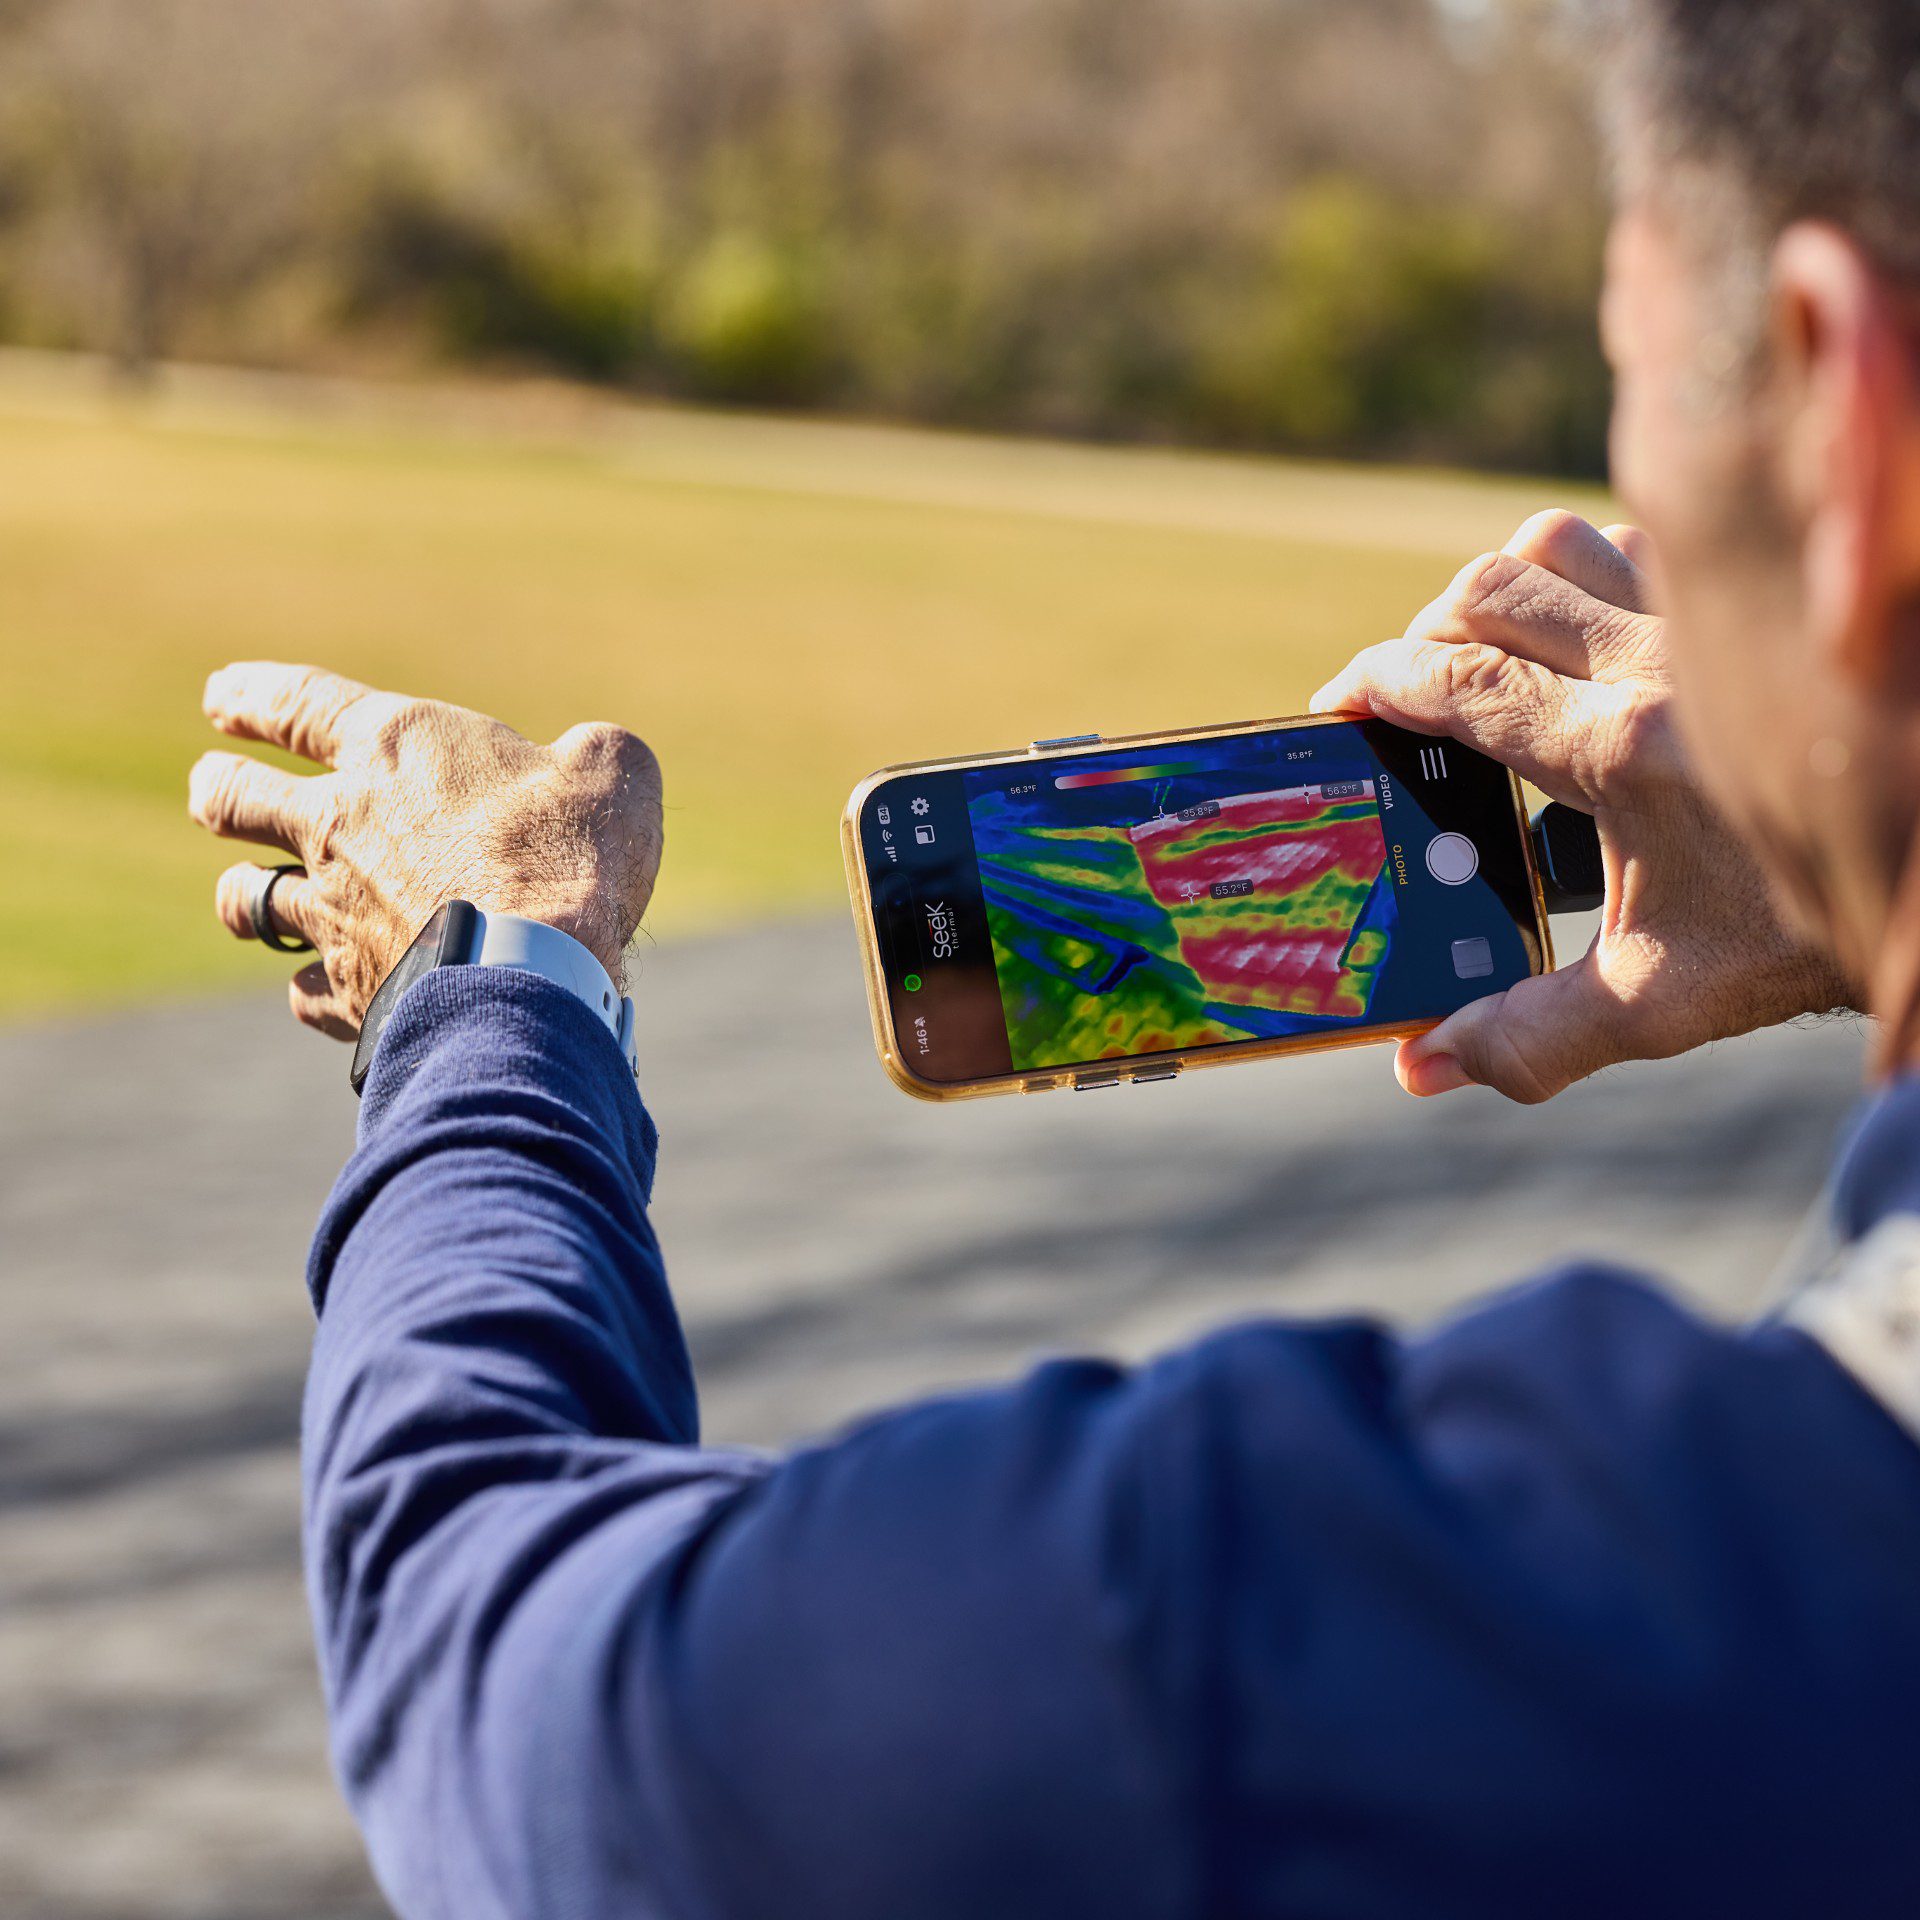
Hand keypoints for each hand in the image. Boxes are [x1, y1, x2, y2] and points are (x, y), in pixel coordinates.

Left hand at [189, 664, 661, 1038]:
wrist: (535, 974)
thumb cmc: (571, 856)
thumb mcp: (610, 771)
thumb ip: (588, 754)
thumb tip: (590, 762)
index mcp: (394, 748)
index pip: (294, 701)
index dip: (252, 694)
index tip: (222, 698)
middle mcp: (339, 824)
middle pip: (231, 796)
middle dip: (220, 790)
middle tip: (217, 791)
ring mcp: (332, 912)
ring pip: (243, 899)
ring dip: (245, 893)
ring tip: (253, 897)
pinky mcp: (350, 990)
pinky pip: (304, 990)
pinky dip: (314, 986)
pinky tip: (335, 989)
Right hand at [1310, 511, 1853, 1102]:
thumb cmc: (1799, 940)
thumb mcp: (1655, 1002)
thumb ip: (1528, 1036)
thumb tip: (1418, 1069)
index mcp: (1619, 751)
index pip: (1457, 680)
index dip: (1374, 681)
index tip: (1335, 702)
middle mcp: (1658, 662)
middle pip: (1491, 588)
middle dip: (1425, 632)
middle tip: (1410, 689)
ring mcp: (1709, 622)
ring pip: (1563, 544)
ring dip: (1505, 590)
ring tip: (1492, 653)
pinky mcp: (1749, 610)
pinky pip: (1640, 544)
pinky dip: (1589, 572)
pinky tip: (1587, 635)